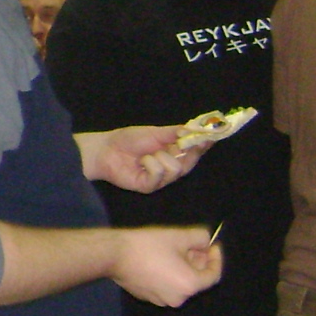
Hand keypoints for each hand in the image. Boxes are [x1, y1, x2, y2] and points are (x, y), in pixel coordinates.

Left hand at [81, 125, 204, 192]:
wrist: (106, 149)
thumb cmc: (128, 140)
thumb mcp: (154, 132)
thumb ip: (175, 132)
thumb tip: (194, 129)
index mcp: (173, 153)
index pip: (194, 151)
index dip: (203, 144)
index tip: (209, 136)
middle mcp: (169, 167)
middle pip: (190, 163)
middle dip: (187, 152)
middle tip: (180, 142)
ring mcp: (160, 178)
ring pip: (176, 169)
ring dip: (161, 157)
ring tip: (146, 154)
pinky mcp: (149, 186)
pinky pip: (160, 175)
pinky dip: (151, 164)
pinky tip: (141, 161)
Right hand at [110, 226, 221, 307]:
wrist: (113, 255)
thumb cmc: (148, 245)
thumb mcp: (179, 235)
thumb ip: (201, 237)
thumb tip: (206, 241)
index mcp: (189, 286)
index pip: (213, 275)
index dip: (216, 258)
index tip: (212, 245)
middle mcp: (177, 298)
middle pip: (196, 280)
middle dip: (197, 261)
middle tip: (191, 245)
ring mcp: (160, 300)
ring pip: (179, 283)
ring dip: (182, 268)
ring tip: (174, 251)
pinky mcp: (146, 297)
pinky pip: (164, 286)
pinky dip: (167, 275)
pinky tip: (158, 260)